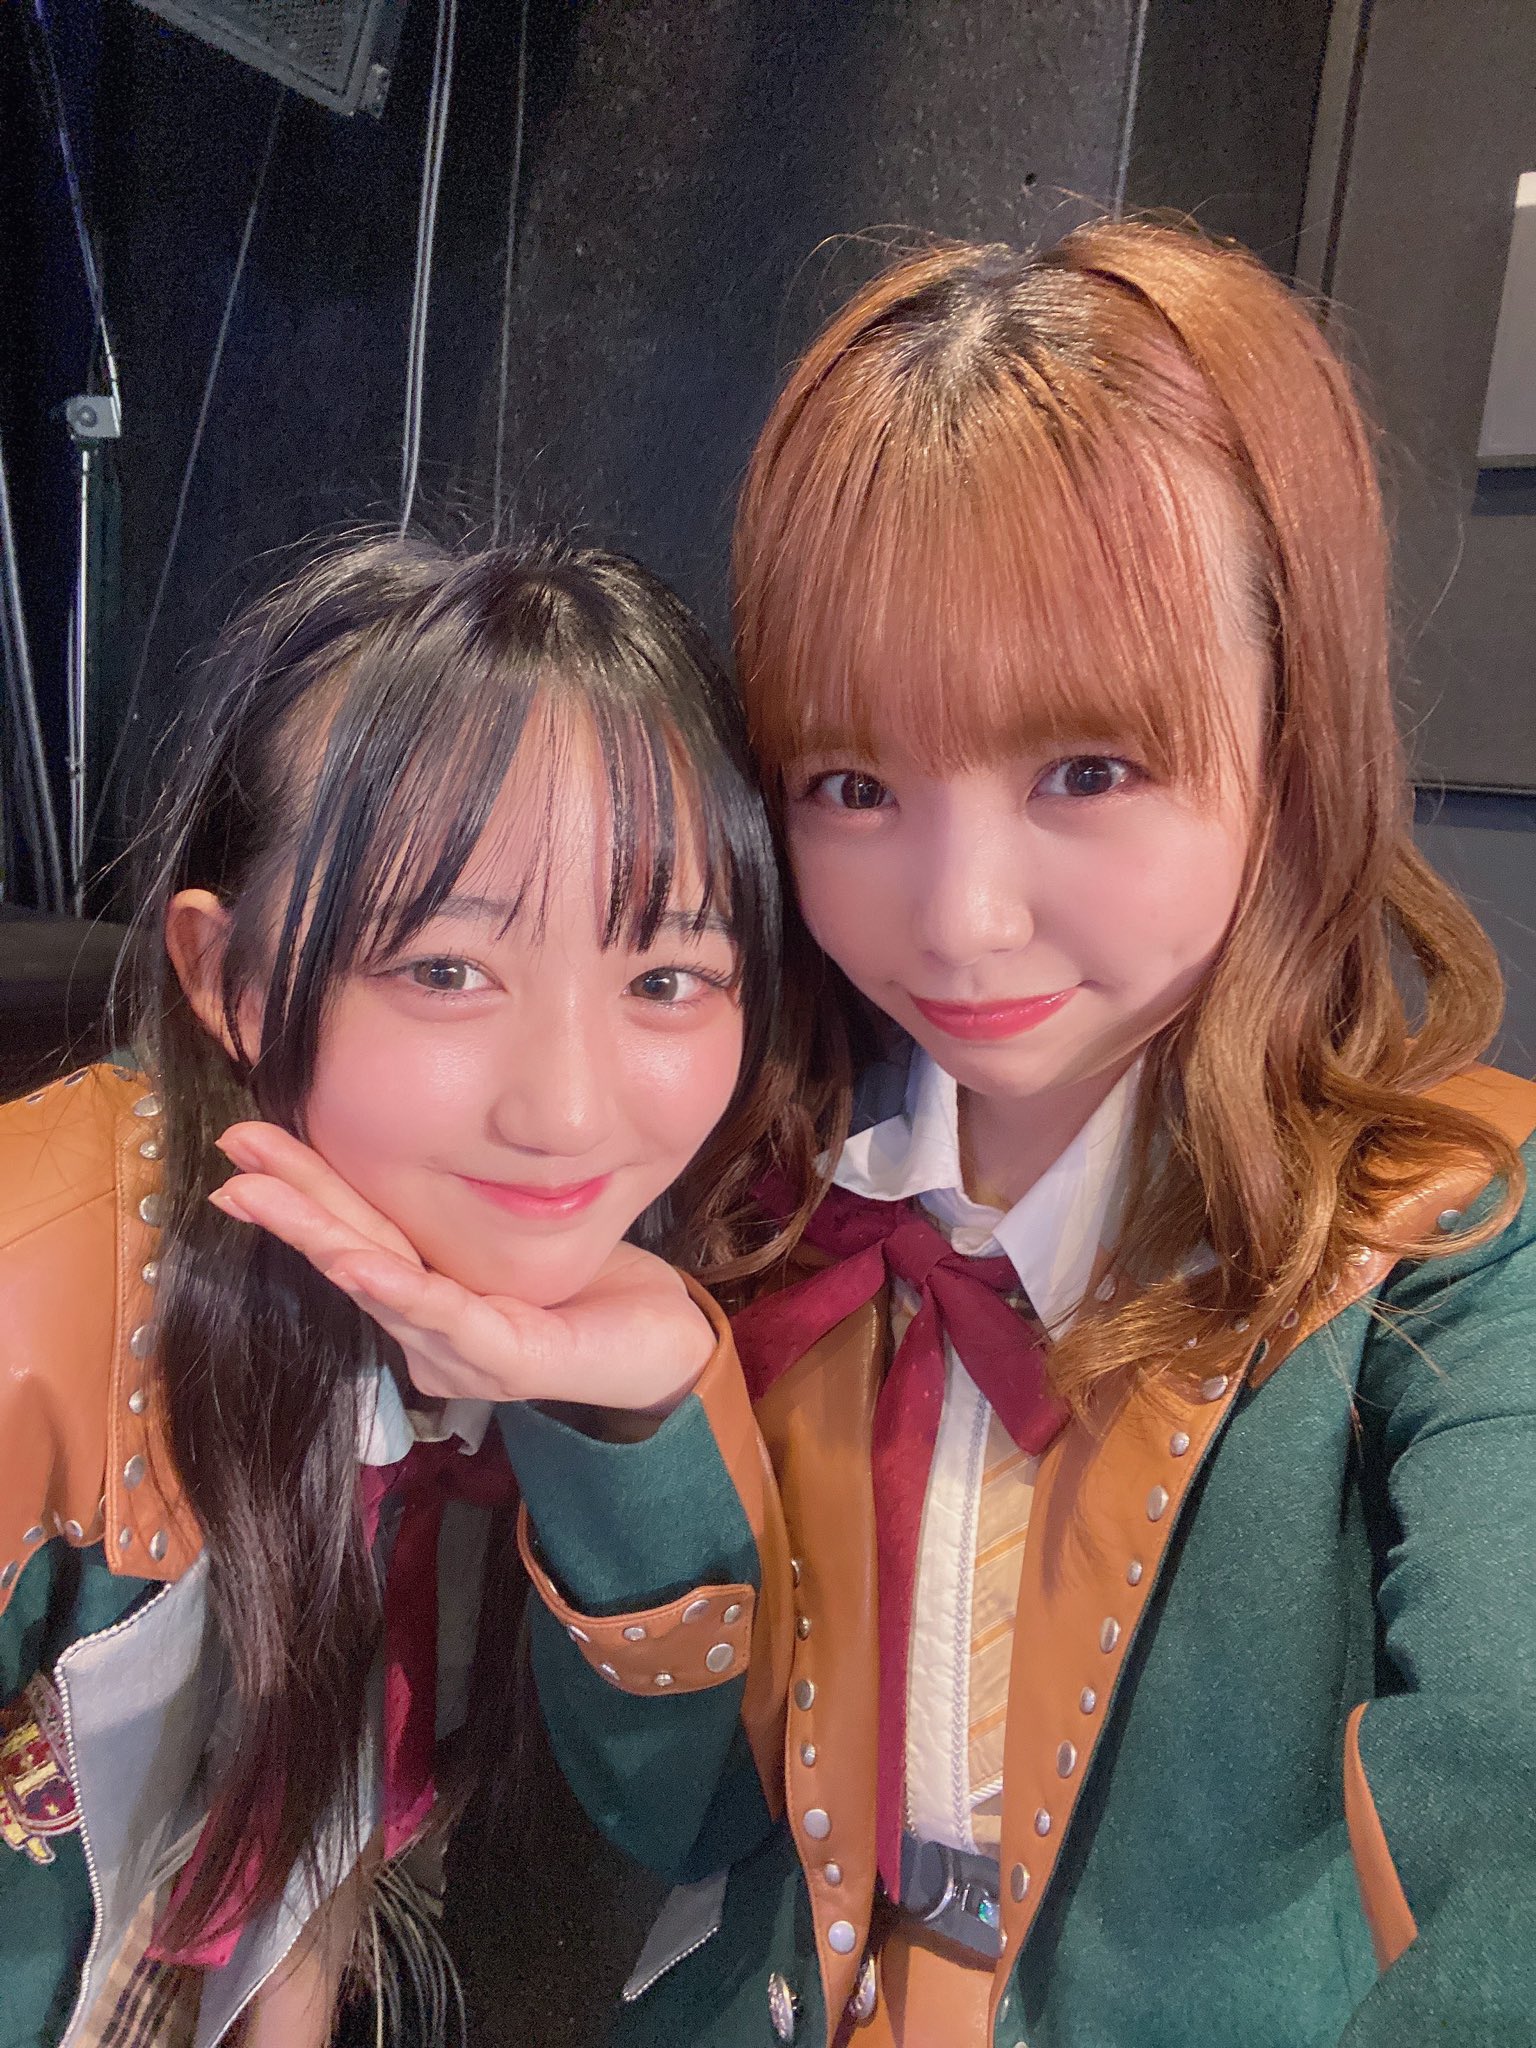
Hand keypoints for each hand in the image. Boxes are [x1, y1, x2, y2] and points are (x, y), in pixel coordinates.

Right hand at [209, 1123, 715, 1416]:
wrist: (661, 1347)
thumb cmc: (591, 1289)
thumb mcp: (512, 1240)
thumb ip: (461, 1216)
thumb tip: (417, 1153)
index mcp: (427, 1292)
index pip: (354, 1228)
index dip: (301, 1187)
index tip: (245, 1142)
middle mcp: (428, 1328)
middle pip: (349, 1248)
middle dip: (287, 1199)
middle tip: (232, 1150)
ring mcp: (459, 1350)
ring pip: (378, 1281)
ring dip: (320, 1236)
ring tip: (263, 1196)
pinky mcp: (505, 1360)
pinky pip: (444, 1316)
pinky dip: (398, 1289)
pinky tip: (357, 1264)